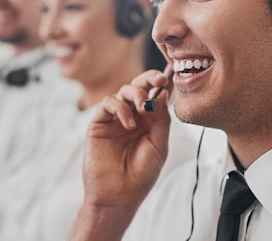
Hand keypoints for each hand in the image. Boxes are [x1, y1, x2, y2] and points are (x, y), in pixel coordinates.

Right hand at [82, 68, 172, 210]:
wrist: (118, 196)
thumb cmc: (141, 175)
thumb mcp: (159, 145)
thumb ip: (162, 119)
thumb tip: (164, 93)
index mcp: (149, 122)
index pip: (156, 96)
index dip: (163, 84)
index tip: (172, 74)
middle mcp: (132, 117)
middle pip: (140, 87)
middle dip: (150, 79)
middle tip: (160, 80)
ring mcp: (115, 119)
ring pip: (124, 91)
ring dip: (137, 94)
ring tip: (144, 108)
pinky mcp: (99, 123)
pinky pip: (108, 103)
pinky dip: (120, 107)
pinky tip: (129, 123)